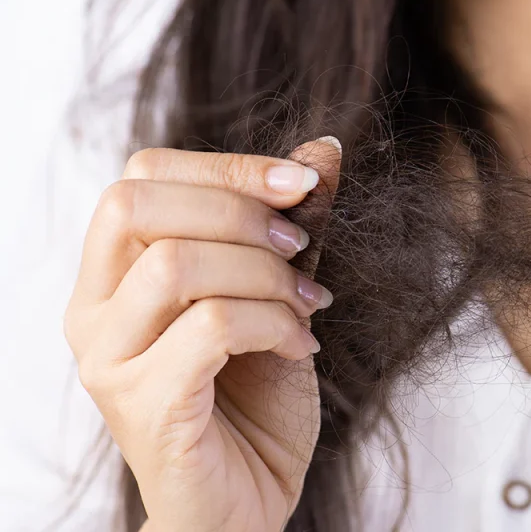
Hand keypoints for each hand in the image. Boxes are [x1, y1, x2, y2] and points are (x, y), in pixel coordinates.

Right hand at [64, 140, 341, 531]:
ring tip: (307, 304)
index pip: (141, 176)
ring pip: (176, 265)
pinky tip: (301, 346)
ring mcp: (109, 360)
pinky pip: (212, 327)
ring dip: (264, 274)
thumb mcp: (277, 294)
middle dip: (239, 210)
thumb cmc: (256, 398)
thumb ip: (286, 226)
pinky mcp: (144, 403)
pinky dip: (273, 323)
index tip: (302, 183)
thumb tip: (321, 149)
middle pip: (136, 203)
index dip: (227, 167)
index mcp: (114, 274)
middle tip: (300, 247)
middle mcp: (93, 312)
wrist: (249, 498)